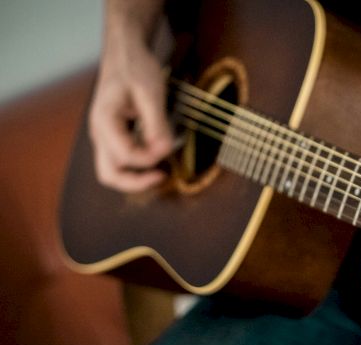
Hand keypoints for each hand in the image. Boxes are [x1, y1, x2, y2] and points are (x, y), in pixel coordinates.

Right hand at [89, 37, 172, 192]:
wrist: (124, 54)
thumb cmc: (135, 68)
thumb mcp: (151, 93)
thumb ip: (157, 124)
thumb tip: (165, 150)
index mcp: (104, 121)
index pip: (125, 156)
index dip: (150, 158)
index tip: (169, 147)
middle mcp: (99, 133)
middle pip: (109, 175)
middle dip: (136, 182)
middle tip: (162, 177)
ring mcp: (104, 136)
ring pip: (112, 171)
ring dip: (135, 177)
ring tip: (160, 171)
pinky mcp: (113, 136)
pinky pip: (120, 160)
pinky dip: (136, 166)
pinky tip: (155, 157)